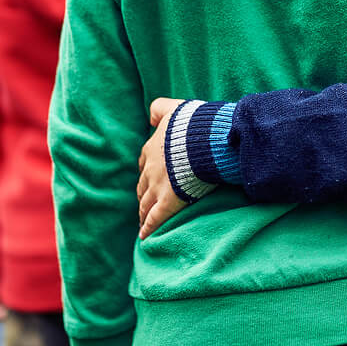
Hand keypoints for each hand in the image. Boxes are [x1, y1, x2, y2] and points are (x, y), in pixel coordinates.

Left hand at [137, 98, 187, 238]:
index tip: (149, 177)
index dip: (147, 171)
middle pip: (142, 186)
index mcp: (152, 149)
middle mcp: (150, 169)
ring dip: (143, 212)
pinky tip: (144, 237)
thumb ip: (159, 109)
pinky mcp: (169, 201)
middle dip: (143, 194)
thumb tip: (150, 117)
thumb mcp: (173, 108)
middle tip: (144, 202)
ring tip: (142, 221)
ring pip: (145, 204)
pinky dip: (148, 228)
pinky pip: (154, 218)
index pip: (144, 163)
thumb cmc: (192, 124)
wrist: (203, 140)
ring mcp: (158, 187)